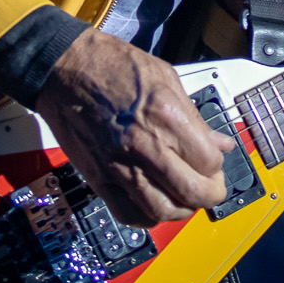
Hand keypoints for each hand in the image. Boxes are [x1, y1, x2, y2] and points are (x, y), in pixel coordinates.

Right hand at [34, 27, 236, 225]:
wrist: (64, 70)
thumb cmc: (111, 65)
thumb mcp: (165, 77)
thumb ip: (194, 116)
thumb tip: (218, 142)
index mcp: (166, 116)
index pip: (209, 162)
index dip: (217, 164)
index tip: (214, 160)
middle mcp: (145, 146)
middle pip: (192, 192)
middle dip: (210, 195)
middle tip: (210, 187)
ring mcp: (120, 165)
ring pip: (163, 210)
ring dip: (182, 210)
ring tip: (184, 197)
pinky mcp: (99, 177)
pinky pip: (127, 214)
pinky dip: (146, 217)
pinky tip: (154, 204)